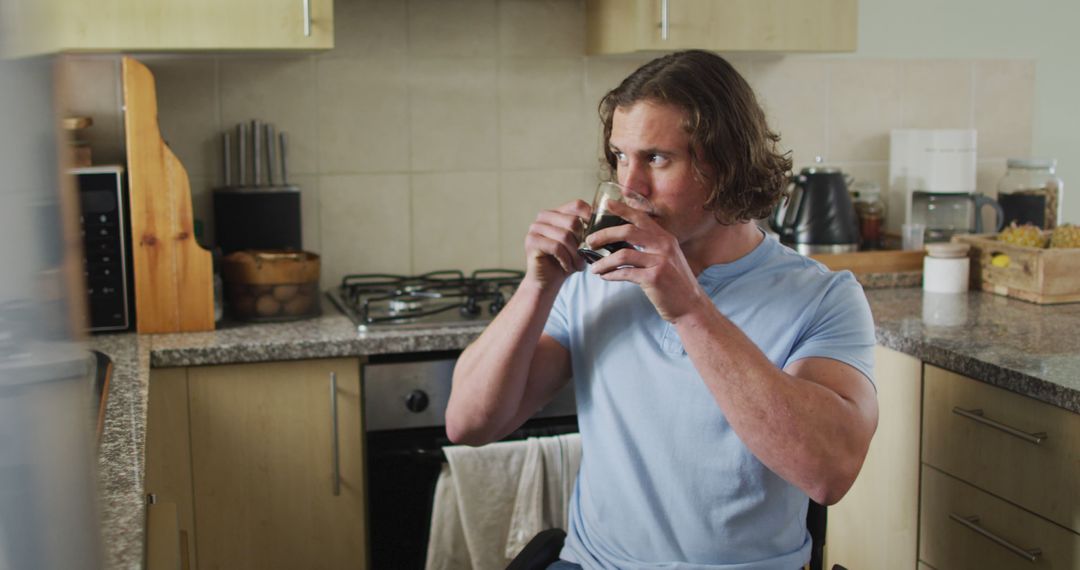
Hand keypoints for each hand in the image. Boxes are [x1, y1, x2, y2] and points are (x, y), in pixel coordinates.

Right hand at [523, 199, 590, 290]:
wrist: (547, 282)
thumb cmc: (565, 262)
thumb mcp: (579, 244)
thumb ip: (586, 230)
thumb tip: (603, 222)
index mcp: (556, 212)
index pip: (577, 205)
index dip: (590, 218)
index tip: (596, 234)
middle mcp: (543, 217)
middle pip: (573, 221)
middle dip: (582, 242)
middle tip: (583, 256)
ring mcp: (535, 228)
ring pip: (565, 236)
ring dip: (575, 254)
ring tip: (578, 265)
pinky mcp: (532, 241)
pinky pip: (556, 247)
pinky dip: (566, 259)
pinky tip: (568, 267)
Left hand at [585, 200, 709, 321]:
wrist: (691, 306)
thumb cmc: (675, 284)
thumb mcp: (667, 259)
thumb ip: (651, 247)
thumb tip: (622, 243)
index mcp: (666, 238)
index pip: (641, 218)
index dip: (623, 209)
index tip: (606, 204)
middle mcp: (664, 246)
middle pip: (628, 231)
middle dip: (604, 234)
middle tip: (590, 241)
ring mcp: (660, 261)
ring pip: (623, 254)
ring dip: (604, 261)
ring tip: (594, 268)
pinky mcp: (654, 278)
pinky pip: (625, 273)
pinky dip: (611, 275)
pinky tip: (605, 277)